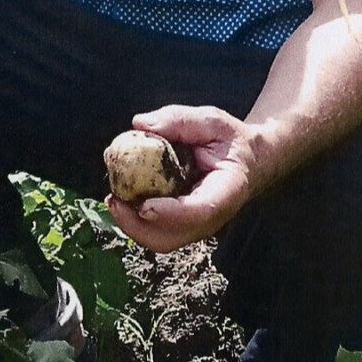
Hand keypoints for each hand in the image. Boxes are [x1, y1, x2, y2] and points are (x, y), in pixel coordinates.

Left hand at [106, 104, 271, 251]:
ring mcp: (197, 225)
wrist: (247, 161)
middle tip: (115, 199)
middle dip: (139, 225)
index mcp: (227, 189)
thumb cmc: (230, 140)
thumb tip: (140, 124)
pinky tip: (122, 198)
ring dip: (132, 224)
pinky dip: (135, 220)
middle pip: (174, 236)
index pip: (201, 210)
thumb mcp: (212, 121)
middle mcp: (213, 216)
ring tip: (114, 198)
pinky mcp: (183, 224)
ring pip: (162, 240)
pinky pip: (157, 231)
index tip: (144, 205)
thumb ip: (180, 120)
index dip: (171, 212)